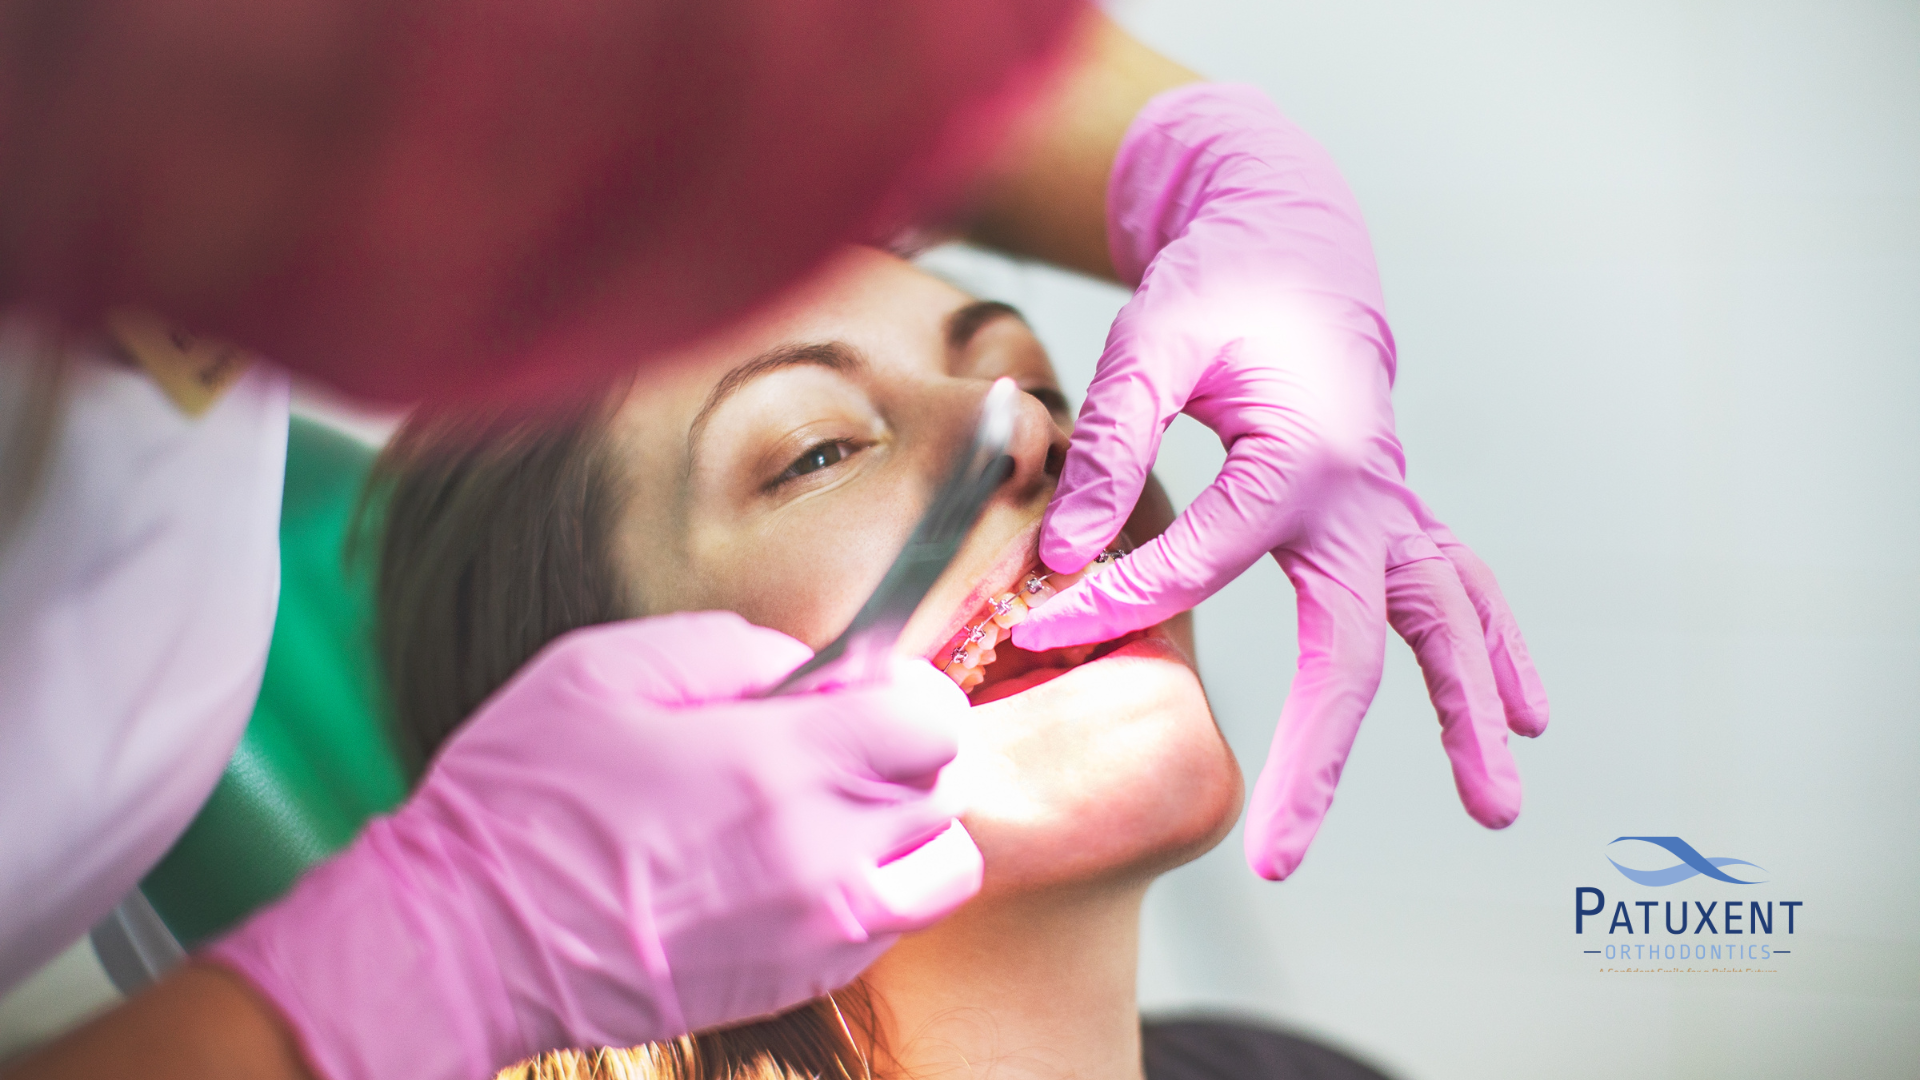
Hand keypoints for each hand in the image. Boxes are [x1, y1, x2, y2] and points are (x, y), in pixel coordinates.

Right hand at [205, 612, 980, 1079]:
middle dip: (904, 750)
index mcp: (779, 762)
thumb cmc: (526, 797)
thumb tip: (804, 663)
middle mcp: (823, 851)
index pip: (932, 719)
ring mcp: (821, 927)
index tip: (864, 687)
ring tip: (836, 808)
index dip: (909, 691)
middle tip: (834, 741)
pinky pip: (895, 923)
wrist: (472, 939)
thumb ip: (730, 646)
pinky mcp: (804, 978)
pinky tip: (803, 863)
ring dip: (910, 827)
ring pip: (943, 865)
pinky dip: (878, 886)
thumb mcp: (607, 668)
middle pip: (944, 786)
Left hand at [1012, 84, 1547, 880]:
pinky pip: (1462, 588)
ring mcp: (1392, 508)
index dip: (1120, 599)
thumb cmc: (1215, 290)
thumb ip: (1113, 447)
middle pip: (1354, 643)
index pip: (1204, 560)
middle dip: (1321, 754)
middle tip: (1283, 859)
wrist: (1291, 242)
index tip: (1044, 628)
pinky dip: (1495, 648)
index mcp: (1294, 455)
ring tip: (1494, 807)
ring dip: (1467, 714)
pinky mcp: (1397, 514)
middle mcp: (1362, 493)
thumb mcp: (1151, 343)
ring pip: (1444, 624)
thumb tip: (1069, 558)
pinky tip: (1525, 711)